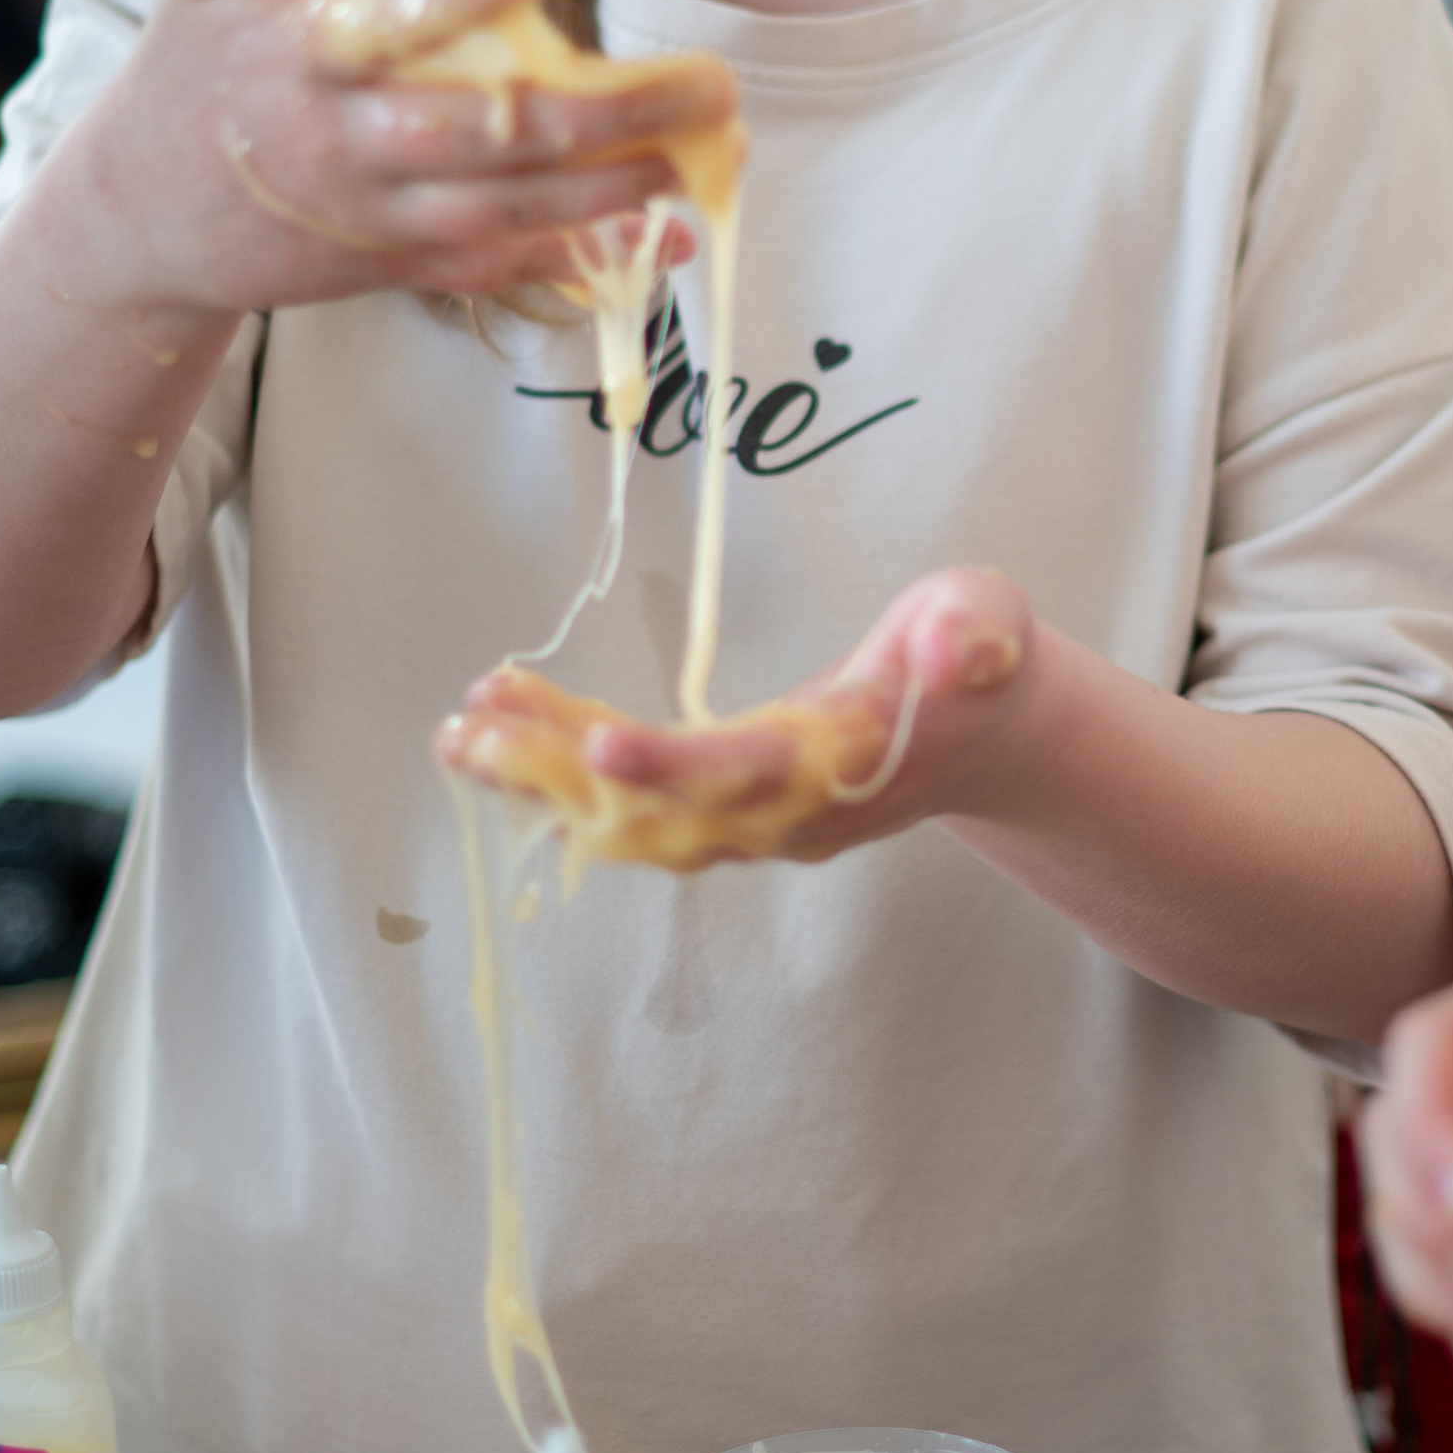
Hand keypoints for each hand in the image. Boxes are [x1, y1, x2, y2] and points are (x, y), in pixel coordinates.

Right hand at [60, 0, 733, 320]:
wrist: (140, 223)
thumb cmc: (191, 78)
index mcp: (304, 57)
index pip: (383, 22)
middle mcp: (349, 144)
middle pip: (487, 134)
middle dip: (603, 115)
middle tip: (710, 85)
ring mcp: (381, 216)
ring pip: (512, 209)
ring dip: (616, 188)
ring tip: (711, 149)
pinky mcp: (402, 264)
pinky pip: (505, 266)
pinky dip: (588, 259)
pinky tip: (673, 242)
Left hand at [447, 567, 1038, 867]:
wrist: (986, 736)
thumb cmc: (979, 662)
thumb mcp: (991, 624)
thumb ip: (975, 637)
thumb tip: (956, 657)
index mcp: (845, 764)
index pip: (752, 774)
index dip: (676, 766)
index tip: (600, 743)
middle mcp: (789, 816)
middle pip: (664, 812)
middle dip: (563, 778)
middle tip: (476, 731)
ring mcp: (753, 828)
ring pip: (632, 822)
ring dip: (542, 784)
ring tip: (461, 733)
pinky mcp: (724, 817)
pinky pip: (629, 810)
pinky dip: (558, 779)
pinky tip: (497, 737)